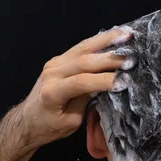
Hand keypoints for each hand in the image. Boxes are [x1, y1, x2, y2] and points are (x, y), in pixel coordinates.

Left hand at [17, 27, 134, 148]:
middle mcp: (52, 72)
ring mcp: (54, 62)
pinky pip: (80, 47)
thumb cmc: (49, 127)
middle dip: (110, 58)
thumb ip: (85, 100)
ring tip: (127, 34)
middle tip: (132, 57)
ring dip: (107, 40)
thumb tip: (105, 85)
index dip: (104, 81)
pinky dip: (98, 41)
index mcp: (53, 91)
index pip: (82, 82)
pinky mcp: (58, 59)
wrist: (27, 120)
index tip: (125, 82)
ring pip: (83, 48)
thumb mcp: (71, 121)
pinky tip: (113, 35)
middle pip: (84, 60)